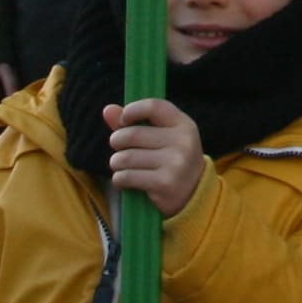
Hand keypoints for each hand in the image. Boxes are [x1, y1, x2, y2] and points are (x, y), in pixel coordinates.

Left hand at [104, 98, 205, 216]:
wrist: (194, 195)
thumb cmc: (172, 160)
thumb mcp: (163, 138)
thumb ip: (135, 123)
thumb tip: (108, 110)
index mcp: (184, 125)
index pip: (153, 107)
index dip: (132, 110)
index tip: (123, 120)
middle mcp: (182, 142)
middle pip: (132, 134)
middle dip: (117, 141)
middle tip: (119, 149)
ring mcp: (175, 163)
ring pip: (126, 157)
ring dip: (116, 163)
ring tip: (122, 166)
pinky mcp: (164, 184)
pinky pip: (126, 176)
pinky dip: (119, 179)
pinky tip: (125, 180)